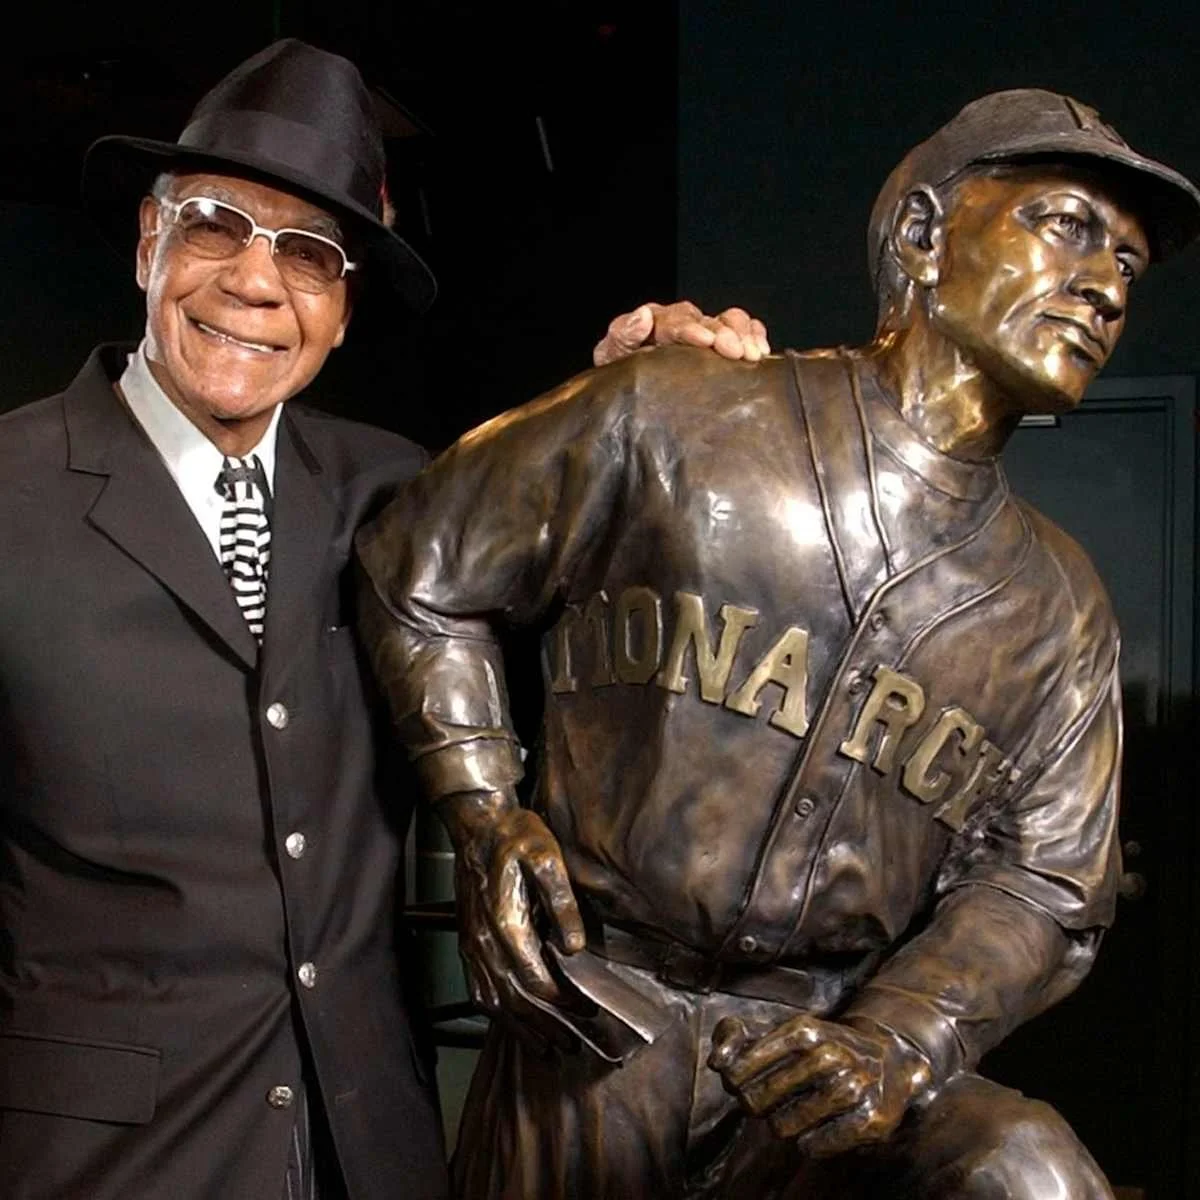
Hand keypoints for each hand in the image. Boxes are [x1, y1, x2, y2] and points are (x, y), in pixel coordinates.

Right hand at [440, 791, 584, 1039]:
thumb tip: (574, 945)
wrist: (478, 825)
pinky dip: (495, 1013)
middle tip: (573, 1044)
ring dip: (521, 1028)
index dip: (562, 1003)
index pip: (536, 980)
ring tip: (547, 1047)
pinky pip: (477, 989)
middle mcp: (484, 942)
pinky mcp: (467, 942)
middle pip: (515, 1000)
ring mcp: (471, 945)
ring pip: (493, 1001)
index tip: (587, 1013)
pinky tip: (510, 1022)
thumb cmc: (515, 836)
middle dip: (546, 1027)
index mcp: (506, 924)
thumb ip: (562, 901)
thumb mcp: (547, 856)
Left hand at [592, 301, 770, 365]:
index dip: (691, 329)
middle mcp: (681, 323)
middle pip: (707, 320)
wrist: (625, 393)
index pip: (675, 320)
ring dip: (743, 334)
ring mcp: (703, 332)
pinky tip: (761, 349)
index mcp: (654, 323)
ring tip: (753, 354)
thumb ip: (623, 336)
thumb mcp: (612, 357)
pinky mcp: (719, 345)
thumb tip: (642, 316)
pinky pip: (743, 328)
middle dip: (724, 332)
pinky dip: (754, 333)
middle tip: (736, 351)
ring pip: (728, 320)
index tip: (705, 341)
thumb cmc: (618, 375)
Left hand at [708, 1012, 932, 1156]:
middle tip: (764, 1101)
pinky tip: (814, 1129)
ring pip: (783, 1127)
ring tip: (791, 1113)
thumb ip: (737, 1036)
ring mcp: (852, 1087)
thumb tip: (716, 1063)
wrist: (891, 1058)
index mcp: (802, 1030)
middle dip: (753, 1105)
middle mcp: (828, 1055)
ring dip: (781, 1125)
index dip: (734, 1080)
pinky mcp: (870, 1119)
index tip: (740, 1081)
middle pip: (756, 1100)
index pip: (740, 1067)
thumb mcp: (780, 1030)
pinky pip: (815, 1146)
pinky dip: (809, 1143)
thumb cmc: (821, 1046)